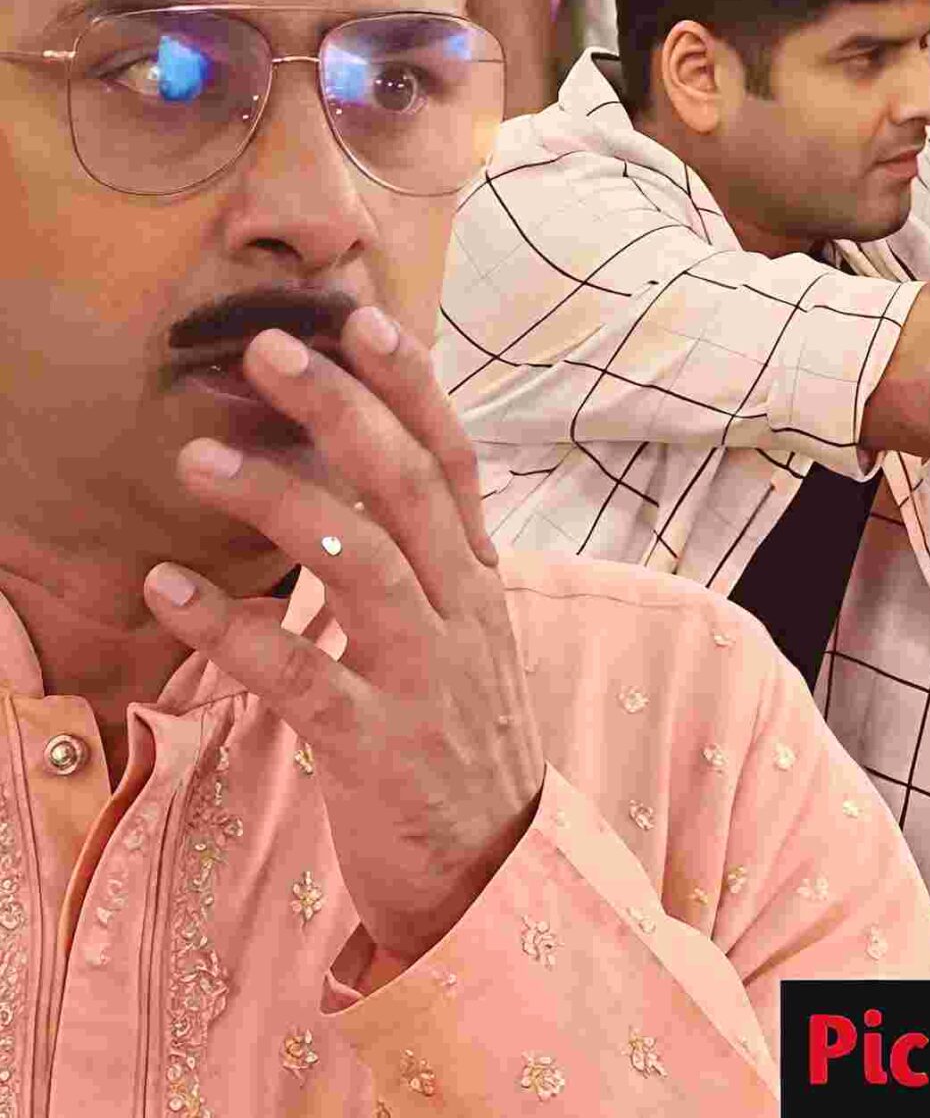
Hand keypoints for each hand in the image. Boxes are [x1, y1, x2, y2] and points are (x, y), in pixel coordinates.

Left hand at [141, 312, 543, 964]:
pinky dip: (232, 628)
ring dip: (278, 502)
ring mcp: (427, 680)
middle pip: (412, 491)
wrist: (497, 874)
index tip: (361, 318)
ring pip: (362, 567)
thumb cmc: (456, 744)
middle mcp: (464, 618)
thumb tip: (362, 478)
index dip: (414, 388)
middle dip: (343, 411)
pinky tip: (167, 587)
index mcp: (482, 584)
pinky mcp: (378, 748)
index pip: (457, 463)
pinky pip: (300, 675)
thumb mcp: (460, 640)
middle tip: (268, 349)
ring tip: (196, 456)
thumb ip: (421, 563)